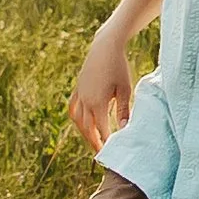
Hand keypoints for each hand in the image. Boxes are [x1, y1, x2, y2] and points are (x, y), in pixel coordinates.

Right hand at [67, 29, 134, 155]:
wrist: (105, 46)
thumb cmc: (118, 67)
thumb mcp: (125, 89)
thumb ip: (123, 110)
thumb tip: (124, 129)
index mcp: (97, 103)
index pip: (101, 129)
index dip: (106, 140)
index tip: (111, 150)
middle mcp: (85, 101)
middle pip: (87, 128)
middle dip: (94, 141)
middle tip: (101, 152)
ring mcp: (79, 95)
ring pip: (78, 120)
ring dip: (84, 132)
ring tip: (92, 139)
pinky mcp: (78, 88)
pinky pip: (73, 107)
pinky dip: (76, 117)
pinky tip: (81, 121)